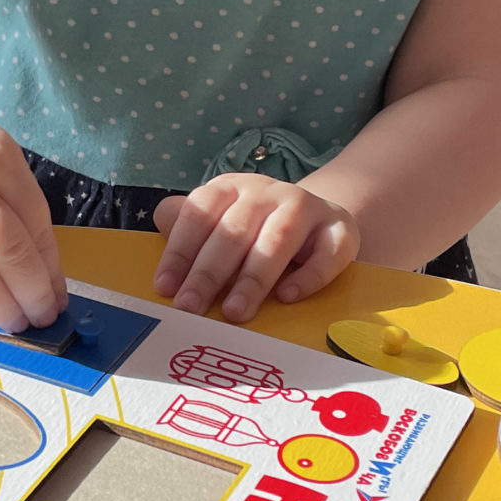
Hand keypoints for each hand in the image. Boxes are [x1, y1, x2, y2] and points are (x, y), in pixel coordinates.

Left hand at [152, 174, 359, 322]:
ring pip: (278, 240)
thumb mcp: (222, 222)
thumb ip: (189, 227)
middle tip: (190, 308)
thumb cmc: (258, 230)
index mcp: (231, 188)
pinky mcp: (340, 229)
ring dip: (253, 278)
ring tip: (235, 313)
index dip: (180, 252)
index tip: (165, 288)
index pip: (199, 215)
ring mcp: (306, 207)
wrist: (320, 220)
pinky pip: (328, 252)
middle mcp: (267, 192)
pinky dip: (309, 276)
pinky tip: (287, 297)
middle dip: (208, 273)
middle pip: (234, 231)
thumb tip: (159, 228)